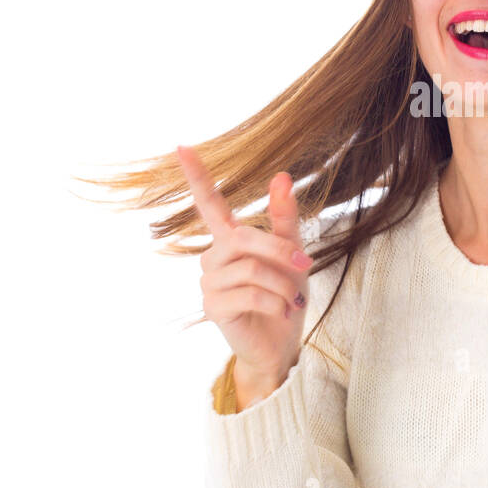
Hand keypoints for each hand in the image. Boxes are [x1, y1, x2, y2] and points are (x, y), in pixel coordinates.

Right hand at [176, 145, 314, 386]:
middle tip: (306, 263)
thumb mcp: (292, 252)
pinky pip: (249, 294)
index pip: (208, 202)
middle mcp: (212, 256)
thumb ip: (284, 217)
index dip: (196, 175)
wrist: (281, 341)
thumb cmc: (284, 293)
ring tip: (292, 298)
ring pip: (250, 269)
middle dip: (279, 250)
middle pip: (243, 238)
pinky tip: (281, 311)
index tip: (182, 146)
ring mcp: (209, 283)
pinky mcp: (213, 308)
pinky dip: (275, 302)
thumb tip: (281, 176)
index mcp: (229, 238)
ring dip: (282, 283)